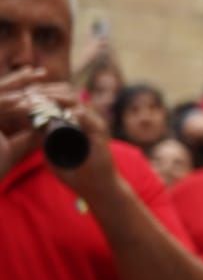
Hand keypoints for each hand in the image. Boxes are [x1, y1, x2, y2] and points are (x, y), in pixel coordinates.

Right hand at [0, 66, 49, 177]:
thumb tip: (49, 125)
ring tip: (36, 76)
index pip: (6, 98)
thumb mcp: (15, 147)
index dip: (23, 88)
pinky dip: (10, 102)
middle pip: (1, 91)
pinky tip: (26, 97)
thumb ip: (30, 135)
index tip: (42, 81)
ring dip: (17, 85)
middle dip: (21, 81)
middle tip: (41, 72)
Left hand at [5, 78, 118, 199]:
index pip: (60, 96)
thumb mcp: (53, 152)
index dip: (43, 92)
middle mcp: (87, 118)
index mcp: (76, 120)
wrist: (98, 188)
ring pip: (75, 101)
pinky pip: (86, 117)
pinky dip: (70, 112)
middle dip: (47, 90)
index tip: (25, 94)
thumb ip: (45, 139)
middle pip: (67, 93)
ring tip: (39, 99)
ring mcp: (94, 124)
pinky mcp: (100, 133)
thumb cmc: (77, 172)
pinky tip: (56, 113)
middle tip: (29, 93)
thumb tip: (31, 126)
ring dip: (56, 97)